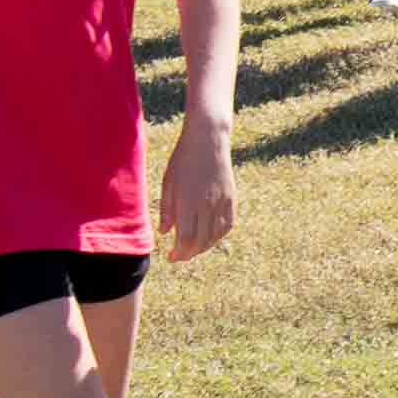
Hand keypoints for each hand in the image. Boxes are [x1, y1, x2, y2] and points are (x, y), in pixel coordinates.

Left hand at [158, 120, 237, 263]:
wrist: (208, 139)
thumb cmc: (183, 159)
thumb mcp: (168, 183)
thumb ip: (167, 210)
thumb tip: (165, 233)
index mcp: (188, 201)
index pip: (185, 238)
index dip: (179, 253)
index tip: (171, 257)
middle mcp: (207, 205)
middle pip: (201, 241)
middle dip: (189, 253)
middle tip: (180, 257)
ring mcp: (221, 202)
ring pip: (215, 235)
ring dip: (204, 247)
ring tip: (193, 249)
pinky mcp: (231, 198)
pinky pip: (227, 224)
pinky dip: (219, 235)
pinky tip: (210, 237)